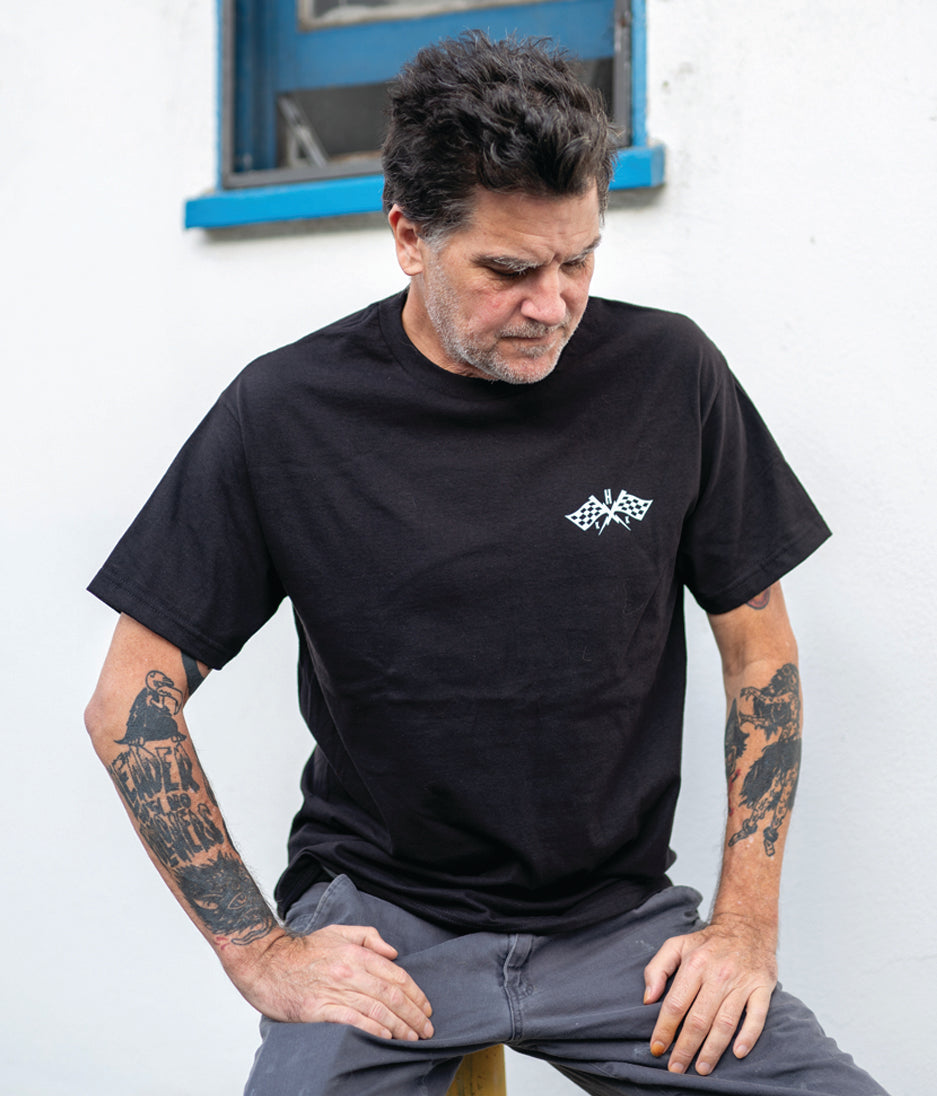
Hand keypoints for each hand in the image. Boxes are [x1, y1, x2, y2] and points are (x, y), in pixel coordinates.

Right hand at [223, 924, 434, 1040]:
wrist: (267, 962)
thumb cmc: (303, 950)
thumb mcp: (339, 932)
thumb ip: (369, 937)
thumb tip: (394, 951)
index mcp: (358, 954)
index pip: (396, 976)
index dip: (416, 994)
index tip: (426, 1008)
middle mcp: (351, 971)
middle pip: (392, 996)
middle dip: (414, 1015)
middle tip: (427, 1029)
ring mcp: (336, 991)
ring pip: (378, 1010)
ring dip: (400, 1027)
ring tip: (413, 1039)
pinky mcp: (320, 1009)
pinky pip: (354, 1021)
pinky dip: (374, 1030)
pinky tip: (387, 1038)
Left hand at [643, 914, 777, 1075]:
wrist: (746, 927)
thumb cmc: (707, 943)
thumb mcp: (676, 945)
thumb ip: (657, 968)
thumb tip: (648, 998)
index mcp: (694, 964)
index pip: (675, 1003)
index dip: (665, 1029)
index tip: (657, 1049)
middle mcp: (717, 974)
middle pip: (699, 1019)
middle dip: (686, 1048)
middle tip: (677, 1068)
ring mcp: (741, 982)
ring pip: (725, 1022)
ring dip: (713, 1049)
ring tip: (702, 1069)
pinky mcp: (761, 987)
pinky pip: (756, 1016)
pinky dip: (748, 1036)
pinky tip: (737, 1052)